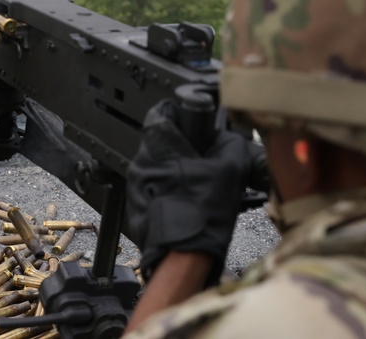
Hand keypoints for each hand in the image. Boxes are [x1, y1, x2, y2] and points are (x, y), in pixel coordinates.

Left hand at [126, 100, 256, 282]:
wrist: (183, 254)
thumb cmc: (201, 211)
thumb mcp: (229, 169)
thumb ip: (230, 144)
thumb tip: (229, 139)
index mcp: (158, 147)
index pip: (161, 112)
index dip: (178, 112)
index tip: (191, 118)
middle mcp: (141, 163)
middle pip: (161, 142)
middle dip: (183, 147)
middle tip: (205, 157)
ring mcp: (136, 186)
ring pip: (158, 167)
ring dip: (177, 170)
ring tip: (201, 184)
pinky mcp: (138, 206)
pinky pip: (154, 188)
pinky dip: (170, 190)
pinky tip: (190, 201)